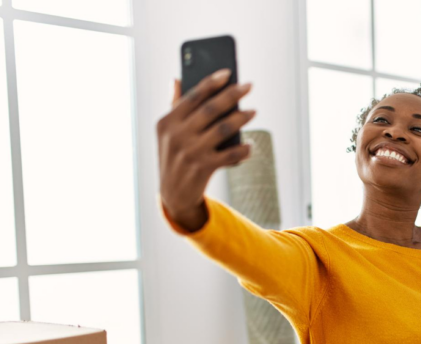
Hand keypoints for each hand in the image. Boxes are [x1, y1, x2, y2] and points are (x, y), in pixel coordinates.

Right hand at [156, 69, 255, 219]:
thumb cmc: (175, 156)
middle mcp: (178, 135)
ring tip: (253, 111)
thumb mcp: (168, 133)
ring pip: (223, 128)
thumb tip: (177, 78)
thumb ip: (174, 106)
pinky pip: (231, 154)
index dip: (211, 82)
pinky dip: (244, 149)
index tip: (228, 72)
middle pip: (211, 109)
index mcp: (167, 122)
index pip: (193, 96)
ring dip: (242, 118)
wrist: (173, 194)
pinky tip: (251, 145)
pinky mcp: (204, 167)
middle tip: (249, 86)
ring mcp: (191, 152)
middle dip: (232, 95)